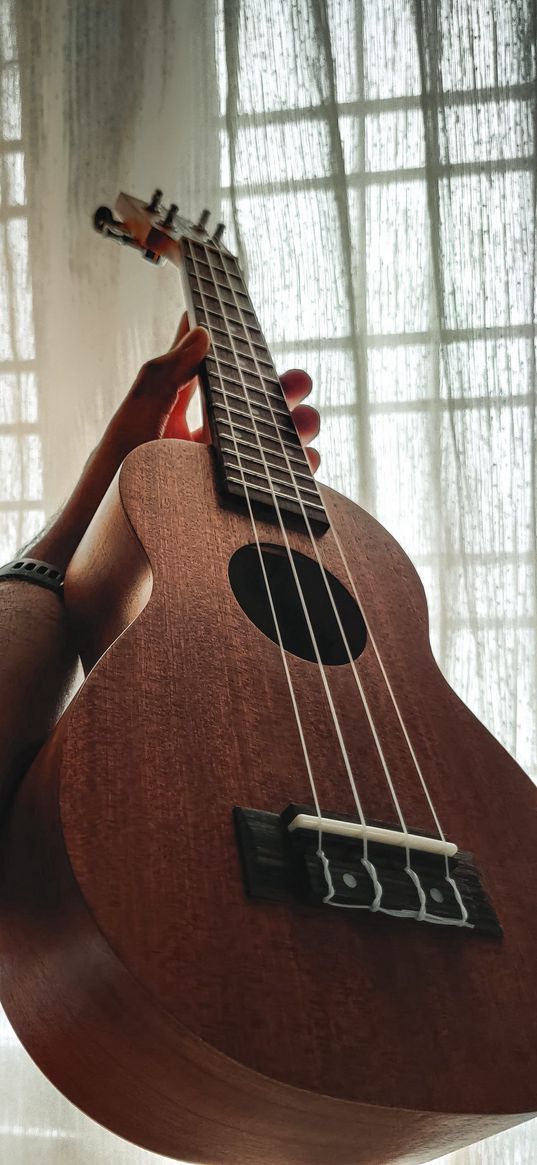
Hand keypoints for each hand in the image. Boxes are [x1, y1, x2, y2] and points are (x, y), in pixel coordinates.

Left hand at [29, 314, 319, 570]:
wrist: (105, 552)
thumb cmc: (111, 485)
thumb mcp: (134, 420)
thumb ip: (164, 374)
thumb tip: (200, 333)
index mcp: (172, 416)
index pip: (204, 372)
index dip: (228, 348)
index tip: (251, 325)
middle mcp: (198, 444)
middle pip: (249, 408)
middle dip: (279, 392)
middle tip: (298, 381)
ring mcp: (218, 476)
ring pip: (269, 445)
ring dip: (296, 430)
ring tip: (308, 421)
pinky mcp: (232, 507)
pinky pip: (274, 487)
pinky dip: (299, 473)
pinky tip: (309, 462)